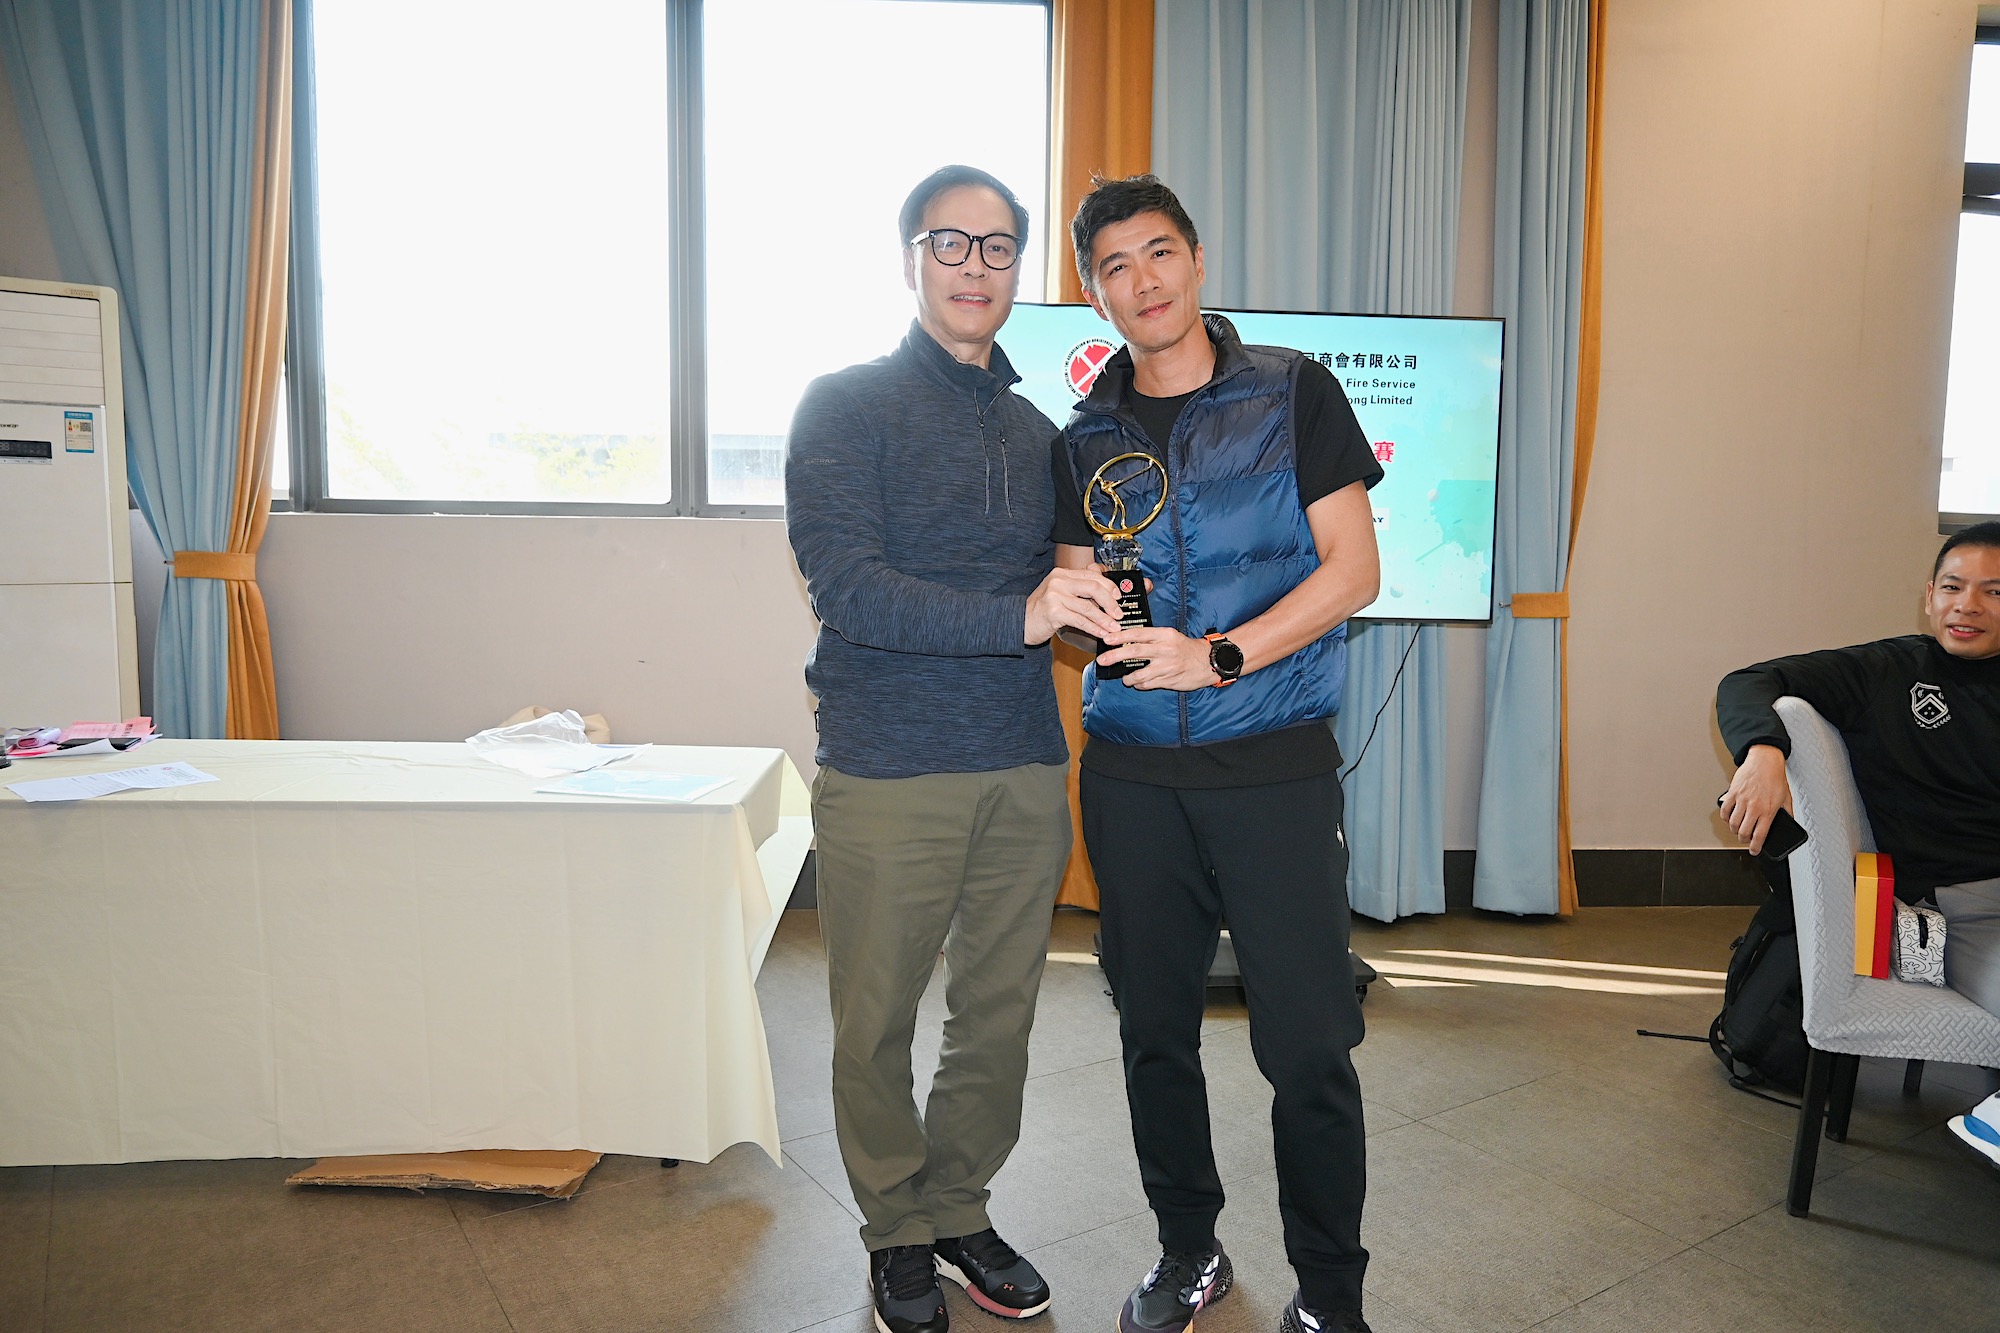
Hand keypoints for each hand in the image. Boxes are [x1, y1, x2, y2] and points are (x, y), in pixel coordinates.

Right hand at [1025, 566, 1124, 644]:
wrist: (1020, 622)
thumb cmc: (1042, 610)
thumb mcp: (1060, 594)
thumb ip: (1078, 590)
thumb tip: (1106, 593)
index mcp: (1062, 573)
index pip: (1092, 575)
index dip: (1109, 586)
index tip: (1119, 597)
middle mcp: (1059, 581)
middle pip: (1094, 588)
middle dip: (1110, 602)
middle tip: (1119, 614)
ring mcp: (1055, 596)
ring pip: (1088, 607)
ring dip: (1104, 619)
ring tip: (1114, 628)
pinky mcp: (1053, 612)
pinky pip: (1080, 620)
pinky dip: (1093, 628)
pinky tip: (1100, 633)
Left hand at [1098, 628, 1219, 691]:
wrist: (1209, 662)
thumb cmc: (1186, 648)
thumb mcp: (1171, 636)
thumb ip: (1152, 638)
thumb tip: (1127, 642)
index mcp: (1165, 635)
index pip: (1138, 633)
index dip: (1120, 636)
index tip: (1107, 639)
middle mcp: (1165, 649)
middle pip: (1134, 651)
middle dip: (1115, 656)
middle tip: (1102, 660)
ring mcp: (1167, 666)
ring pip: (1139, 673)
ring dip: (1128, 677)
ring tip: (1125, 678)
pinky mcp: (1169, 680)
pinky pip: (1148, 684)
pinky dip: (1140, 685)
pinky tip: (1139, 683)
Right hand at [1720, 744, 1792, 855]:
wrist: (1765, 761)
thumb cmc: (1775, 776)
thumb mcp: (1786, 797)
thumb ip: (1788, 812)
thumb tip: (1788, 822)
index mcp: (1768, 810)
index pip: (1759, 835)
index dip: (1755, 847)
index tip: (1754, 850)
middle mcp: (1754, 807)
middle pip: (1743, 832)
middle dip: (1743, 840)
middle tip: (1745, 840)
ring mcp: (1742, 800)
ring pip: (1733, 823)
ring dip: (1734, 830)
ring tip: (1737, 829)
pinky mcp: (1733, 793)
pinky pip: (1725, 810)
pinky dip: (1725, 817)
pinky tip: (1729, 818)